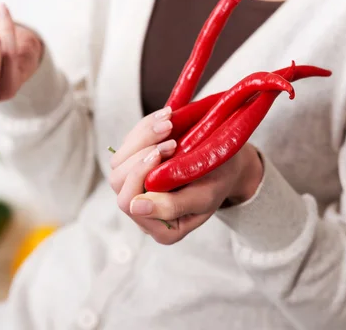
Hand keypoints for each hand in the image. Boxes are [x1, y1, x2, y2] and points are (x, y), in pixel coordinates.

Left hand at [109, 107, 263, 244]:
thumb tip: (136, 207)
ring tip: (169, 122)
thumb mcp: (204, 197)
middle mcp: (142, 209)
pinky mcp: (135, 163)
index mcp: (159, 227)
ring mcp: (136, 186)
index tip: (168, 149)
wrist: (227, 163)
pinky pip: (128, 144)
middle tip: (170, 134)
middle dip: (141, 152)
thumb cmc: (219, 183)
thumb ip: (172, 206)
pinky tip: (167, 117)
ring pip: (119, 161)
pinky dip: (145, 127)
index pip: (129, 202)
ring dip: (142, 137)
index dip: (140, 174)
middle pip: (118, 181)